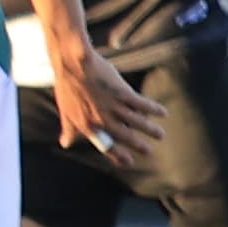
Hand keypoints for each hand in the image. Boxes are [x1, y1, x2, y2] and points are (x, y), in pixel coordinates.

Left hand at [49, 46, 166, 170]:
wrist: (72, 64)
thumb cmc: (68, 87)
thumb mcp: (66, 111)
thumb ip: (70, 129)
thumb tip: (65, 144)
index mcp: (88, 126)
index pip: (105, 146)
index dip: (118, 155)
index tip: (129, 162)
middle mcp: (102, 119)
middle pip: (126, 136)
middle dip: (139, 145)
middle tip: (149, 152)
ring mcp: (113, 107)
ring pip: (138, 122)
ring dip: (150, 129)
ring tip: (160, 135)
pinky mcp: (122, 93)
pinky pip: (142, 105)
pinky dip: (154, 109)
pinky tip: (163, 112)